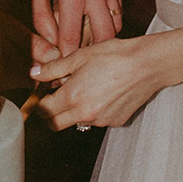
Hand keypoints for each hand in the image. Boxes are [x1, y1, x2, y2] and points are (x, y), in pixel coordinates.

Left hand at [29, 31, 168, 129]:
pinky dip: (95, 110)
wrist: (147, 65)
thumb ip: (54, 69)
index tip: (43, 94)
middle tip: (57, 97)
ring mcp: (101, 121)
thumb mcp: (79, 56)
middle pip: (55, 124)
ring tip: (87, 88)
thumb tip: (35, 74)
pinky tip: (104, 93)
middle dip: (51, 113)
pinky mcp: (116, 122)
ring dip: (75, 110)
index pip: (43, 111)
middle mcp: (85, 114)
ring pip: (77, 122)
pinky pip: (97, 120)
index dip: (39, 102)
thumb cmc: (115, 56)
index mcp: (73, 97)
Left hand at [30, 0, 121, 59]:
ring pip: (115, 27)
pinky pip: (118, 13)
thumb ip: (41, 18)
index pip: (72, 38)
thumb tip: (51, 42)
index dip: (66, 59)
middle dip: (92, 55)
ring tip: (90, 48)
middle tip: (80, 63)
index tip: (62, 70)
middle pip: (102, 38)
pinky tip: (98, 28)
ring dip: (103, 40)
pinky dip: (110, 24)